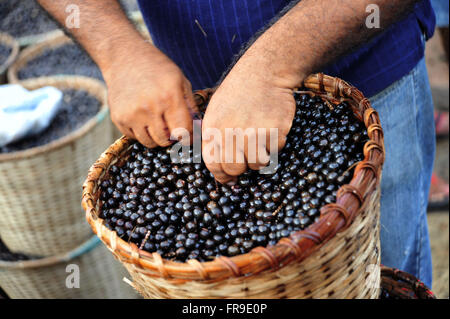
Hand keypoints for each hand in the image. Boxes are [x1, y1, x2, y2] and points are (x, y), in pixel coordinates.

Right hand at [103, 44, 194, 146]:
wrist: (124, 56)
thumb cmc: (157, 68)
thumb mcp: (180, 80)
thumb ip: (191, 106)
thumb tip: (198, 130)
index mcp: (169, 96)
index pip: (183, 131)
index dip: (188, 136)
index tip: (188, 135)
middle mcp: (149, 107)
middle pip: (166, 140)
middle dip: (172, 138)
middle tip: (172, 128)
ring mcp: (131, 114)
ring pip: (149, 142)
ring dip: (156, 137)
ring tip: (158, 123)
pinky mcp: (118, 118)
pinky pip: (135, 137)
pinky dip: (141, 132)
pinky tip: (143, 117)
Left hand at [202, 56, 297, 183]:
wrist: (264, 72)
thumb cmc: (237, 94)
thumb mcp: (215, 112)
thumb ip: (214, 140)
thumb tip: (222, 174)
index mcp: (213, 129)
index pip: (213, 165)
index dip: (222, 175)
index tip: (229, 179)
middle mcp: (231, 132)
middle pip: (235, 169)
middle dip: (241, 169)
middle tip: (246, 158)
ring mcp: (254, 132)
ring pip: (257, 164)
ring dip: (259, 157)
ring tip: (259, 140)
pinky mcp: (275, 131)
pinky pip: (274, 152)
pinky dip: (273, 146)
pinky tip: (270, 129)